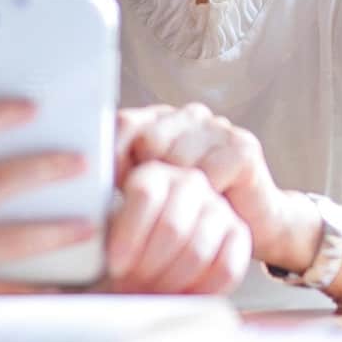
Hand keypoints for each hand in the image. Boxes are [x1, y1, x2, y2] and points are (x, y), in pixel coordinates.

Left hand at [102, 160, 249, 293]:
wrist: (156, 257)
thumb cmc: (124, 246)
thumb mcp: (104, 232)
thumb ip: (98, 231)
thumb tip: (84, 241)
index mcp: (152, 174)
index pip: (145, 194)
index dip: (129, 235)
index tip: (115, 266)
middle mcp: (189, 182)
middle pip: (172, 226)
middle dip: (148, 266)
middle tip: (132, 286)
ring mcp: (218, 206)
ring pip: (197, 250)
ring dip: (170, 281)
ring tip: (150, 293)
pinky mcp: (239, 233)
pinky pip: (226, 267)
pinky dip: (200, 290)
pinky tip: (180, 297)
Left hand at [114, 104, 296, 264]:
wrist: (256, 225)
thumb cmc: (193, 213)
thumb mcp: (151, 194)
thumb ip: (122, 178)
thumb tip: (84, 179)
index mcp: (159, 120)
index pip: (122, 124)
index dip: (112, 157)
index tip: (112, 190)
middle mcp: (188, 116)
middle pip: (149, 141)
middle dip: (148, 179)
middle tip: (155, 209)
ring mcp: (217, 128)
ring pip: (178, 159)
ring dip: (178, 194)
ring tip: (185, 210)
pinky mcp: (243, 147)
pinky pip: (208, 174)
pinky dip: (205, 199)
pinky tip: (211, 206)